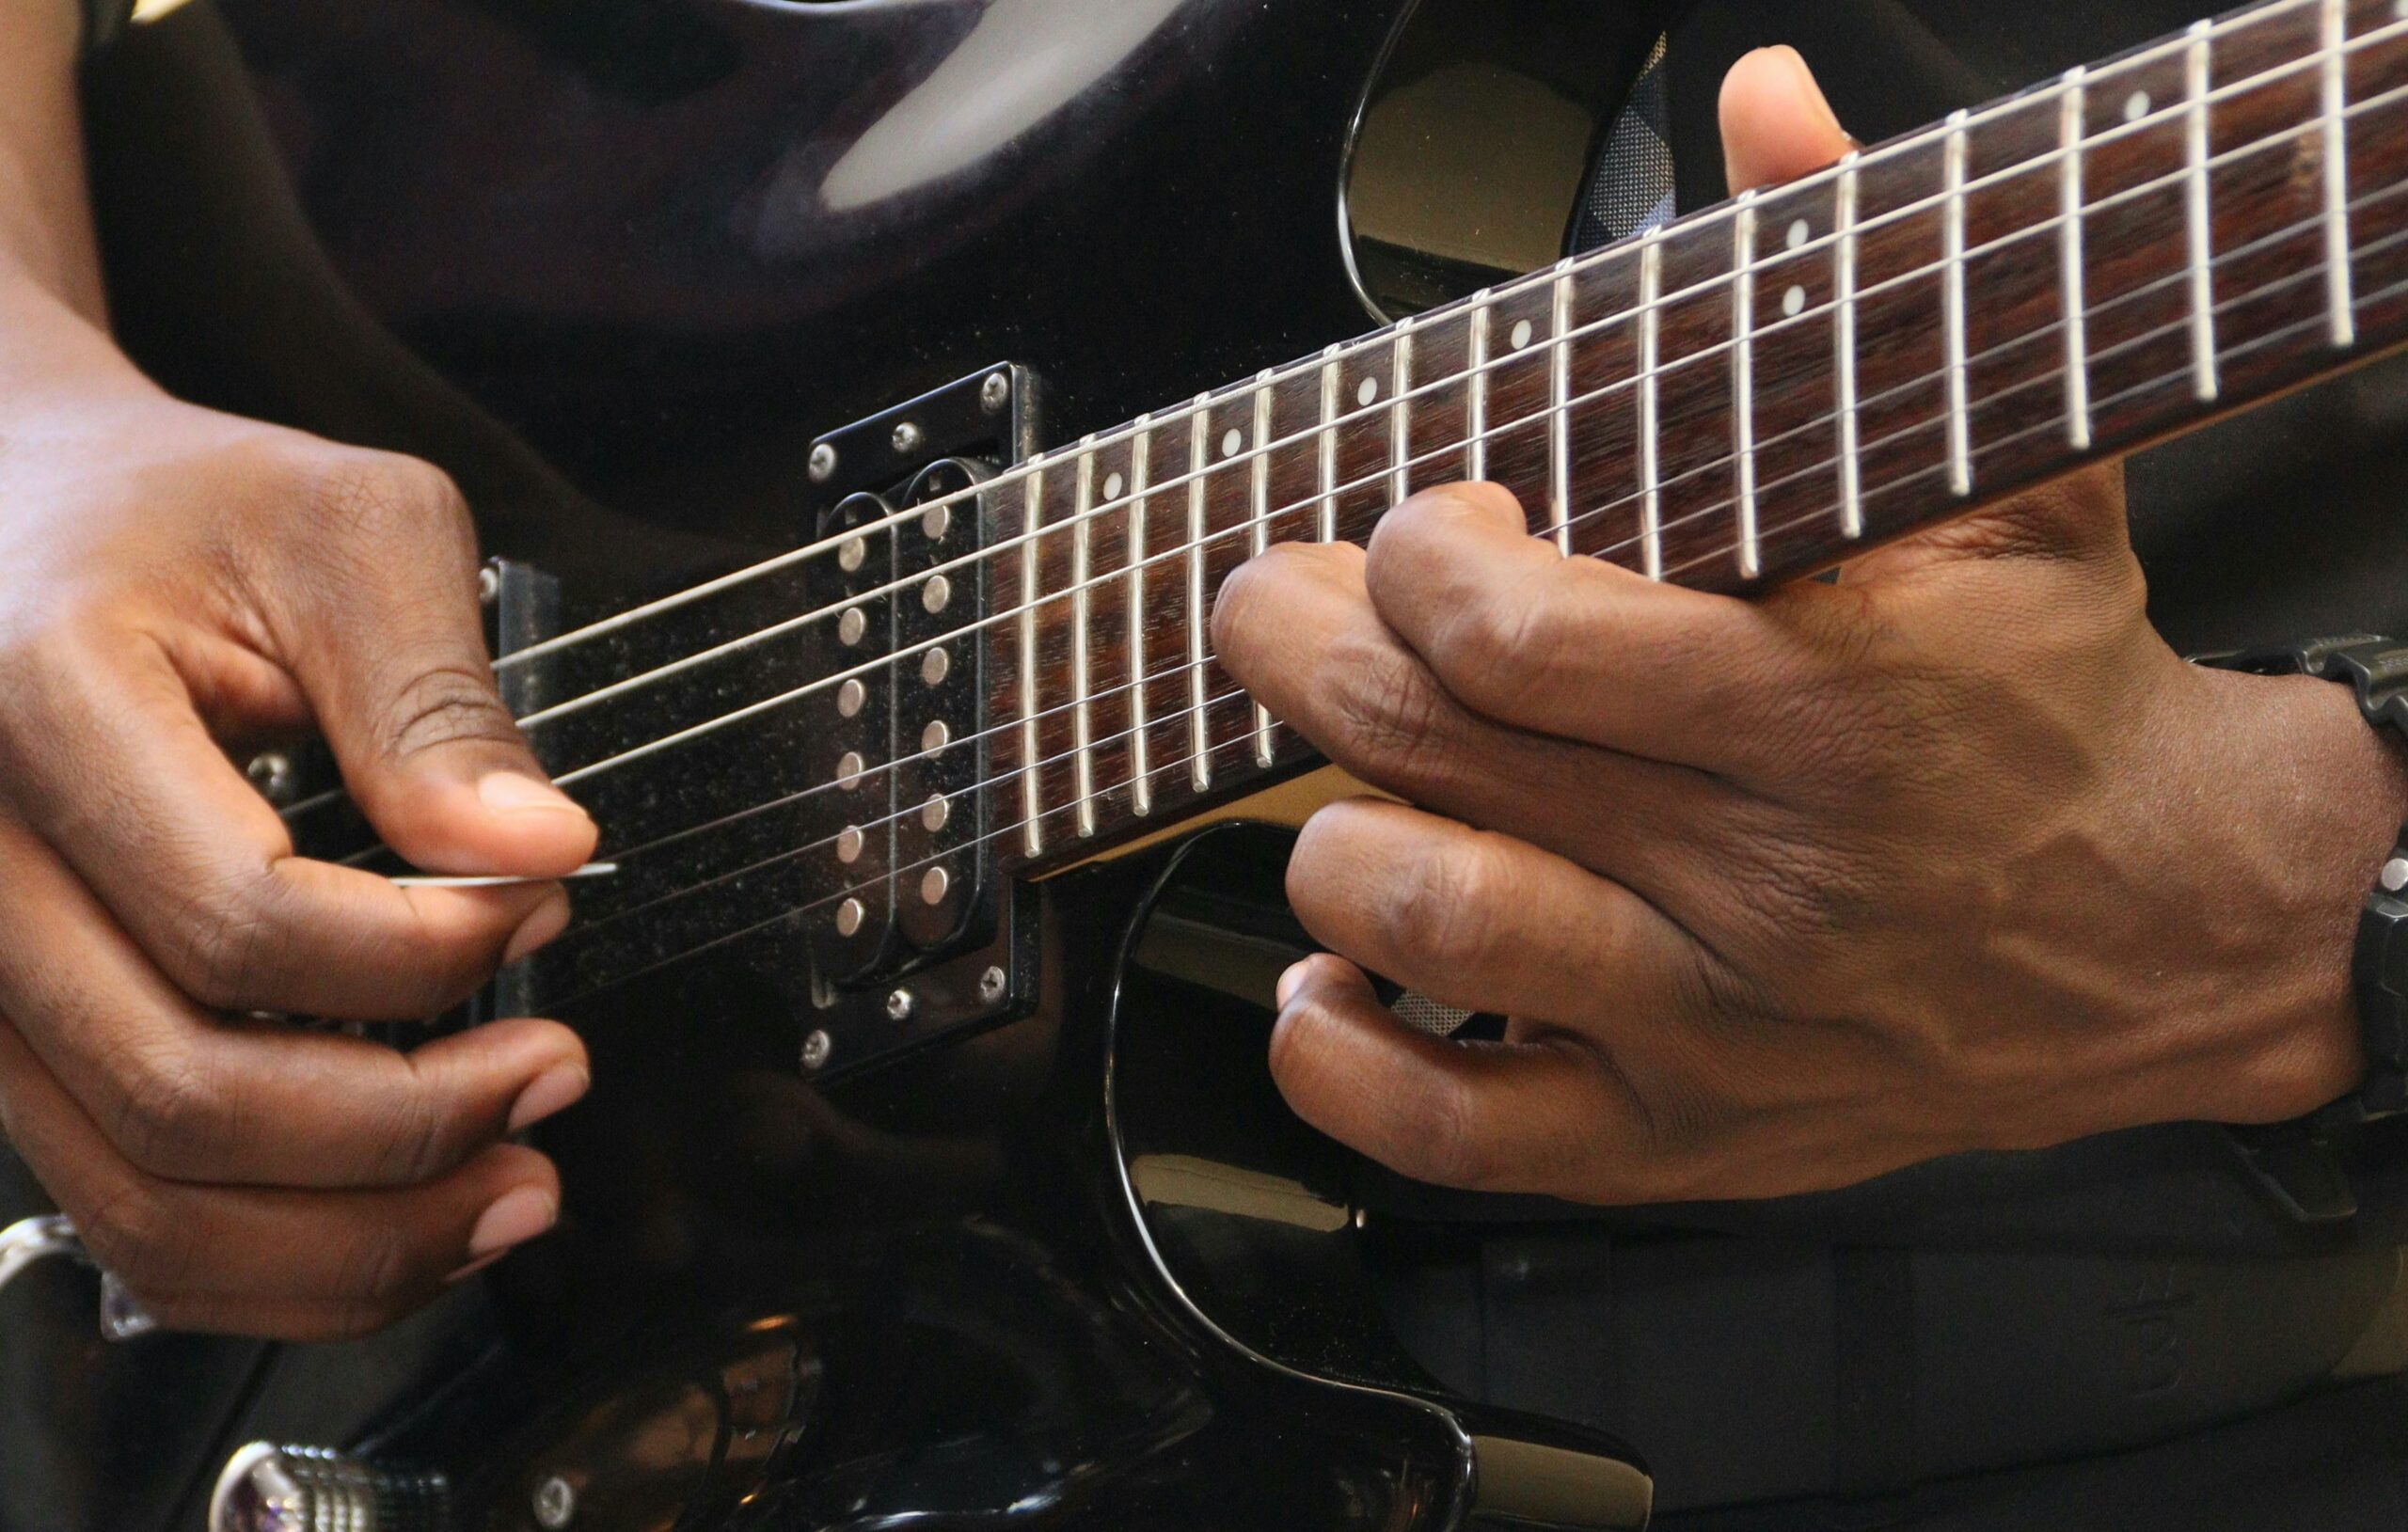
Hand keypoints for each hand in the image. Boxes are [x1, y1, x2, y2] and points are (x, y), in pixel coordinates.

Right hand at [0, 288, 596, 1337]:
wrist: (26, 516)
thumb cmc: (186, 510)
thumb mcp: (348, 530)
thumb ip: (439, 696)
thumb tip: (539, 851)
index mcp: (40, 705)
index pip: (241, 916)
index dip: (427, 949)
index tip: (546, 903)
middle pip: (183, 1094)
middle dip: (409, 1124)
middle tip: (555, 1072)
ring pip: (143, 1200)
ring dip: (355, 1235)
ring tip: (512, 1185)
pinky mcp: (19, 1042)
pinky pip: (127, 1210)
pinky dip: (282, 1255)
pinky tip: (406, 1219)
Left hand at [1213, 48, 2407, 1203]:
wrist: (2175, 932)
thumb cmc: (2059, 700)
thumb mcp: (2011, 481)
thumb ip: (1865, 282)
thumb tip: (1763, 103)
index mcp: (1820, 700)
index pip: (1518, 634)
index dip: (1413, 556)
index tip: (1427, 525)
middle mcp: (1754, 869)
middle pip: (1428, 747)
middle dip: (1301, 650)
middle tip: (1279, 606)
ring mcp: (1707, 1016)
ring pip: (1425, 920)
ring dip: (1325, 832)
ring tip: (1341, 778)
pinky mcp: (1678, 1132)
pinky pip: (1457, 1128)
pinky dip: (1343, 1053)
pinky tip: (1332, 969)